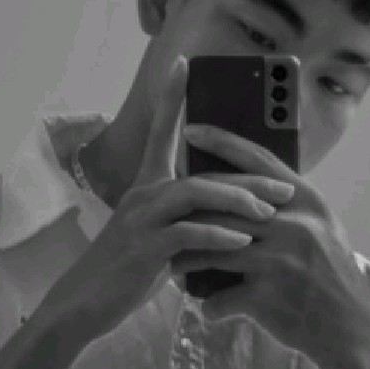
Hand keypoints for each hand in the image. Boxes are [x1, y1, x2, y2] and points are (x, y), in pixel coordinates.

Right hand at [43, 57, 296, 348]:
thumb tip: (226, 219)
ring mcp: (141, 220)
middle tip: (286, 186)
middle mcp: (143, 195)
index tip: (184, 64)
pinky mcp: (144, 248)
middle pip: (200, 171)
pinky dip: (218, 236)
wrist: (83, 304)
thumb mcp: (155, 239)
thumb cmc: (124, 272)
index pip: (159, 132)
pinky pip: (188, 234)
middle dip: (247, 177)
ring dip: (237, 201)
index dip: (171, 97)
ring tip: (268, 213)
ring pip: (195, 194)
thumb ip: (184, 221)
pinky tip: (243, 242)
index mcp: (146, 188)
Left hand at [170, 123, 369, 365]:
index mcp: (307, 203)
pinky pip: (219, 297)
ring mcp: (278, 260)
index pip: (257, 161)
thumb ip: (290, 207)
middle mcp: (293, 225)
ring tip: (174, 265)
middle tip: (168, 219)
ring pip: (211, 248)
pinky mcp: (266, 297)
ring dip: (187, 260)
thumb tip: (249, 188)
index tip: (190, 128)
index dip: (221, 141)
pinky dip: (209, 305)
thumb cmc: (332, 278)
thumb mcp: (323, 230)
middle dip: (189, 215)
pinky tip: (207, 307)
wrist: (353, 330)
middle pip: (223, 206)